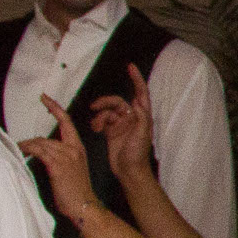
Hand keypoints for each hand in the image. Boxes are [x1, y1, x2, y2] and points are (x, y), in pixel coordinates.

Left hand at [19, 97, 98, 220]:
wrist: (84, 205)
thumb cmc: (76, 191)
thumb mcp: (71, 169)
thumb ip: (59, 157)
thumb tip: (40, 151)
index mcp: (78, 148)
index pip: (66, 122)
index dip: (55, 108)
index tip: (45, 98)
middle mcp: (73, 149)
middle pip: (46, 137)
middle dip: (30, 141)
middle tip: (18, 146)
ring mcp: (66, 156)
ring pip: (40, 143)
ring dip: (26, 147)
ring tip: (17, 154)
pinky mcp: (57, 165)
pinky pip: (38, 151)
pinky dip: (28, 150)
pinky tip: (21, 153)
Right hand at [84, 62, 157, 176]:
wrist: (128, 170)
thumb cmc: (137, 154)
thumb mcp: (142, 134)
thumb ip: (141, 117)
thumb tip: (137, 101)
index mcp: (142, 116)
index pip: (141, 93)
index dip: (136, 79)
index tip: (130, 66)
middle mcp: (132, 117)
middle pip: (117, 101)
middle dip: (105, 102)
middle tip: (95, 107)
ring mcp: (121, 124)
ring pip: (107, 111)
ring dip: (100, 115)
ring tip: (96, 126)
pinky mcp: (111, 131)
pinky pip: (101, 120)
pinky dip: (97, 122)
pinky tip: (95, 129)